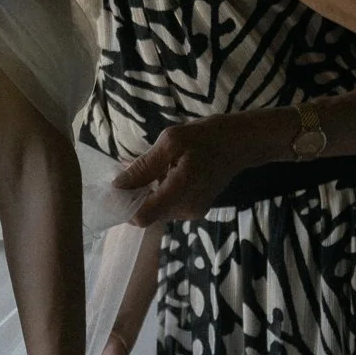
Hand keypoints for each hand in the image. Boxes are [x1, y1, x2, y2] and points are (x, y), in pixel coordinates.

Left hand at [112, 110, 286, 223]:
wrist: (242, 142)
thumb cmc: (207, 137)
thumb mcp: (171, 142)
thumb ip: (143, 166)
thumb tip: (117, 186)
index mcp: (180, 193)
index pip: (141, 218)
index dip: (123, 207)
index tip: (113, 189)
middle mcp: (185, 210)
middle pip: (146, 214)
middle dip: (133, 197)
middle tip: (128, 171)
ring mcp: (191, 212)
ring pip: (156, 210)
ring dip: (145, 193)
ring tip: (150, 167)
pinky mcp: (194, 209)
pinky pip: (167, 205)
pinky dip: (158, 192)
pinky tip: (163, 172)